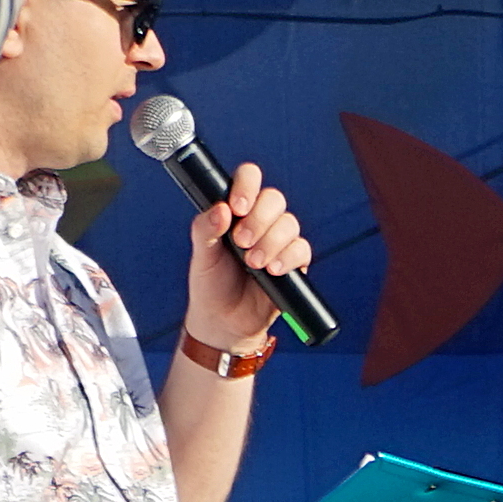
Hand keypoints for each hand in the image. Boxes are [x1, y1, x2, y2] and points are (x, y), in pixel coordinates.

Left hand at [185, 161, 312, 346]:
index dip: (246, 186)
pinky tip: (272, 271)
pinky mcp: (294, 262)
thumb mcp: (201, 255)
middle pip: (274, 199)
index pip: (248, 179)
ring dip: (270, 242)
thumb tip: (220, 209)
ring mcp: (279, 240)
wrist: (225, 322)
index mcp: (236, 211)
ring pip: (289, 223)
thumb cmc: (211, 284)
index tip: (237, 207)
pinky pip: (301, 249)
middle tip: (241, 242)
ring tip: (253, 264)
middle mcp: (260, 221)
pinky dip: (287, 258)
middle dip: (259, 220)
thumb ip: (205, 229)